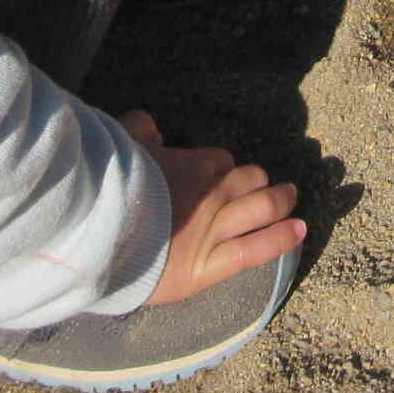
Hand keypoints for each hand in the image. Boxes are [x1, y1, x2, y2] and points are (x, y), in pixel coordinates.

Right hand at [119, 111, 303, 306]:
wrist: (94, 237)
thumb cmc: (103, 191)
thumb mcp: (118, 147)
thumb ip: (137, 131)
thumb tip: (151, 124)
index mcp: (191, 165)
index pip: (220, 161)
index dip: (221, 167)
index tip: (218, 173)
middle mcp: (211, 195)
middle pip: (249, 180)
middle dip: (258, 180)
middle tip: (265, 184)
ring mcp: (214, 231)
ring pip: (261, 209)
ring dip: (280, 201)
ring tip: (290, 197)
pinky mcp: (207, 268)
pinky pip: (254, 251)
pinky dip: (281, 239)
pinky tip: (300, 230)